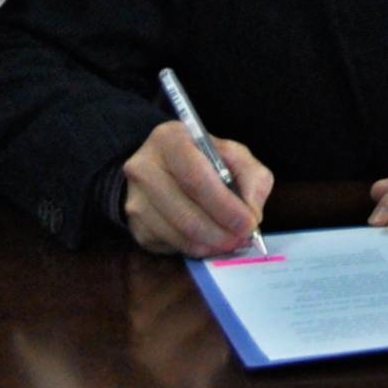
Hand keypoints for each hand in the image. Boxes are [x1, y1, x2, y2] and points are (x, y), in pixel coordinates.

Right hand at [122, 122, 272, 258]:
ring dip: (209, 244)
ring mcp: (136, 199)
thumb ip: (251, 177)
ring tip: (230, 243)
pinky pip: (169, 244)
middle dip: (219, 231)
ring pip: (176, 232)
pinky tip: (210, 242)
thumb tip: (251, 212)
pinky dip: (195, 248)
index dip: (224, 205)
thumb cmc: (205, 160)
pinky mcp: (136, 226)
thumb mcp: (234, 155)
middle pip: (184, 210)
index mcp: (169, 139)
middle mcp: (144, 168)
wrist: (166, 169)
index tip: (248, 223)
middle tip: (242, 239)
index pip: (196, 177)